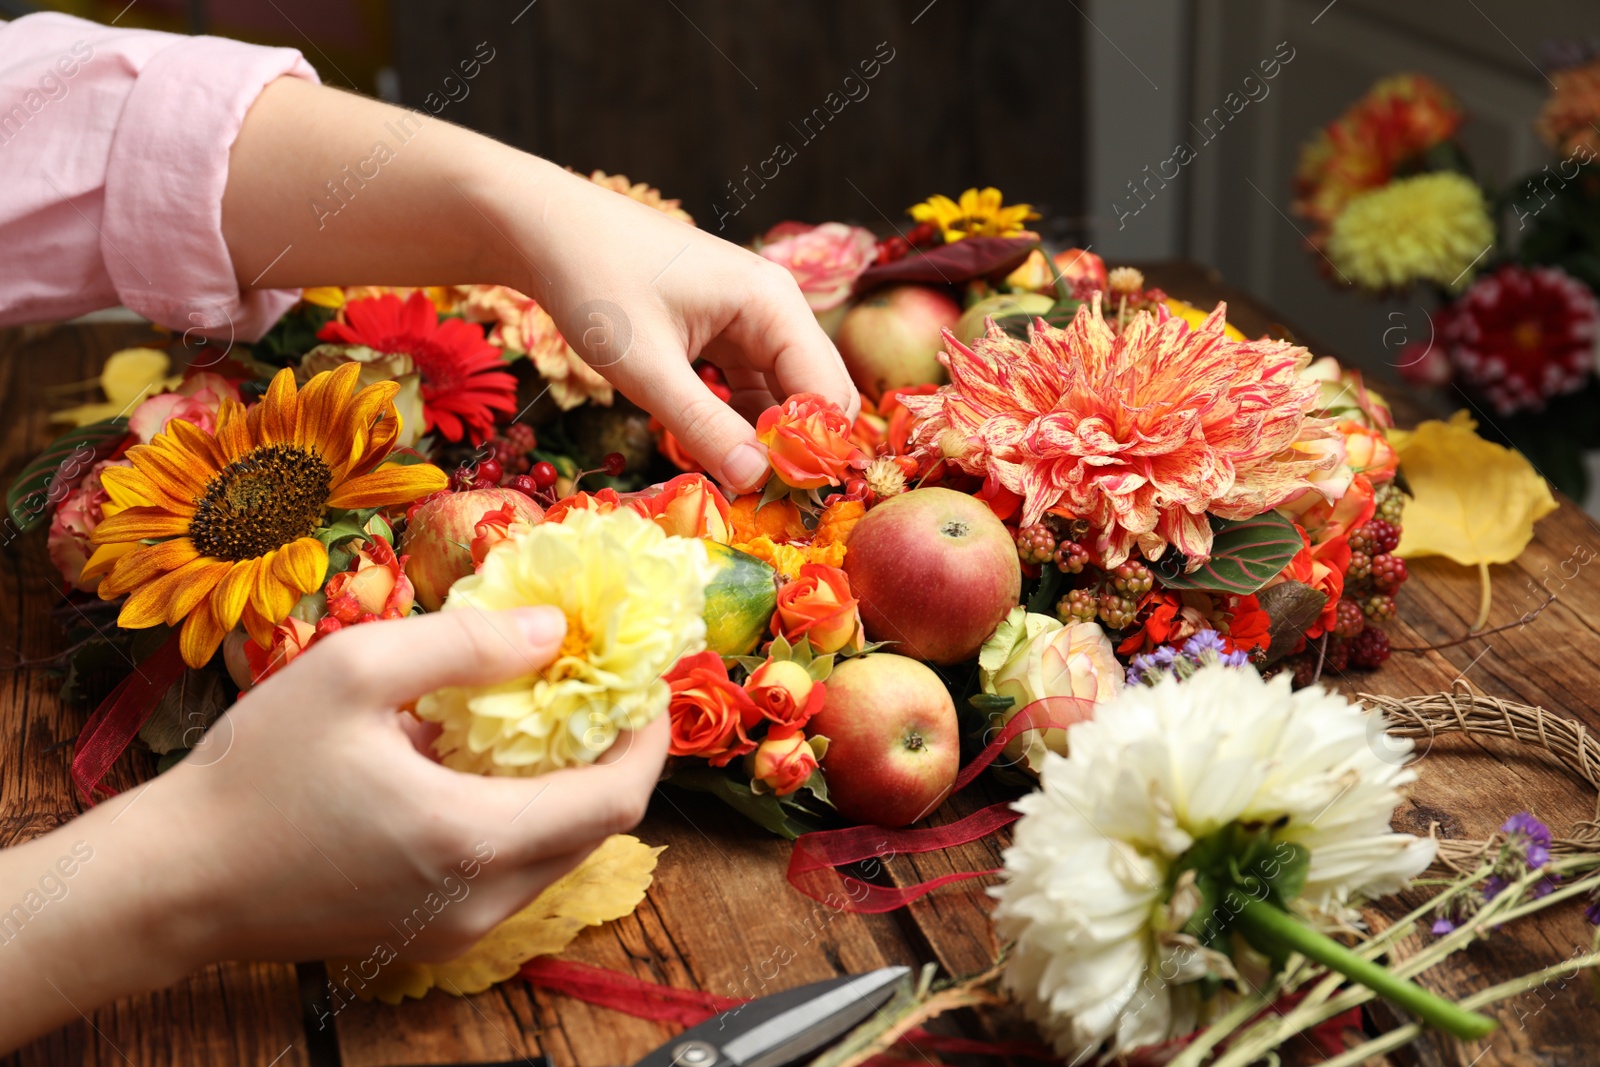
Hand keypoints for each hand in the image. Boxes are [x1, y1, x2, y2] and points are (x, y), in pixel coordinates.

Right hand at [0, 608, 666, 1049]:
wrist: (177, 880)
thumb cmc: (253, 773)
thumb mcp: (354, 672)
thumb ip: (465, 646)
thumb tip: (553, 629)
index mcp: (473, 838)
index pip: (616, 798)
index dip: (648, 737)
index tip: (648, 682)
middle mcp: (482, 899)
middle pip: (598, 829)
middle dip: (615, 755)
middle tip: (603, 688)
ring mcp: (458, 927)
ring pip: (560, 854)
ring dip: (573, 785)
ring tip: (553, 715)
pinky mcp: (433, 933)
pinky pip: (516, 872)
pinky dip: (529, 816)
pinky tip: (492, 764)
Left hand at [498, 161, 859, 492]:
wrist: (550, 231)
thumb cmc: (595, 283)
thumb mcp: (645, 366)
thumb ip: (702, 425)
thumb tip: (755, 480)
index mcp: (772, 304)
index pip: (826, 392)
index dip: (812, 450)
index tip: (776, 498)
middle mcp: (777, 308)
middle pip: (818, 394)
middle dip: (797, 448)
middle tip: (758, 498)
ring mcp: (754, 320)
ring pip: (787, 395)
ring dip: (769, 441)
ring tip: (738, 485)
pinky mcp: (729, 333)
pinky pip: (755, 388)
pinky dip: (744, 424)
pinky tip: (720, 454)